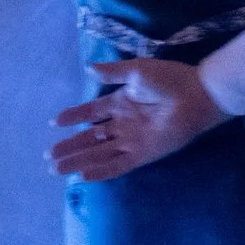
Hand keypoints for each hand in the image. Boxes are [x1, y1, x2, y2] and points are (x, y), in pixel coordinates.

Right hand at [48, 59, 230, 181]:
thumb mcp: (137, 70)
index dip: (73, 117)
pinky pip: (118, 165)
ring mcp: (132, 140)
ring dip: (77, 161)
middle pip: (90, 138)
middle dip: (69, 147)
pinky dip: (101, 172)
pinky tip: (83, 177)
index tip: (54, 123)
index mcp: (121, 102)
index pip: (91, 112)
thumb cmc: (170, 79)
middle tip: (47, 156)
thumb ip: (112, 73)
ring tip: (55, 169)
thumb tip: (88, 68)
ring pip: (98, 154)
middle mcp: (123, 123)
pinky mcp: (143, 154)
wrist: (196, 94)